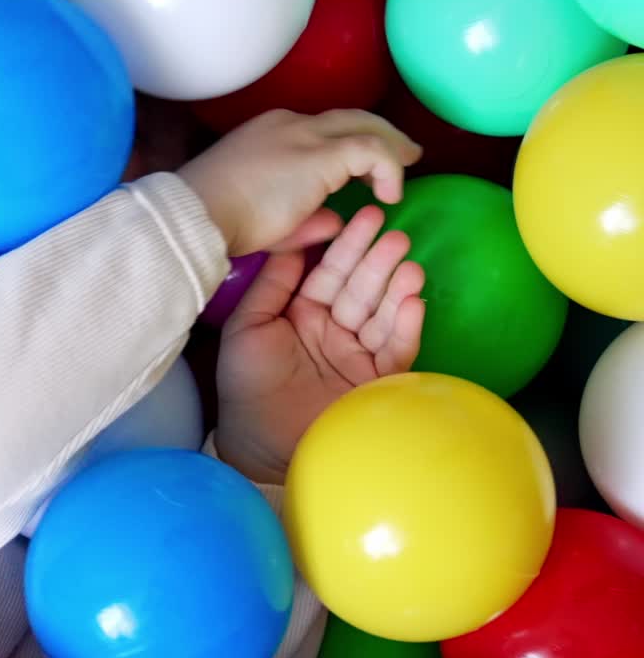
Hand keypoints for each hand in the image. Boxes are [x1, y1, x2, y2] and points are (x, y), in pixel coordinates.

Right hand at [177, 109, 421, 256]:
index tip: (365, 169)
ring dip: (392, 149)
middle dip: (382, 133)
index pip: (320, 129)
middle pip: (349, 117)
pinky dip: (388, 169)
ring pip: (366, 126)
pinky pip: (371, 151)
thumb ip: (303, 217)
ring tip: (408, 169)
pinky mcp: (321, 155)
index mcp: (270, 133)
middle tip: (407, 153)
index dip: (348, 144)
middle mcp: (290, 124)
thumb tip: (334, 222)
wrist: (196, 216)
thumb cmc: (217, 222)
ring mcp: (305, 135)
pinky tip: (389, 196)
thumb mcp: (266, 219)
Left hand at [215, 205, 425, 485]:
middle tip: (396, 235)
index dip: (348, 246)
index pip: (331, 273)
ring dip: (397, 290)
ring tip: (410, 266)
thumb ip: (272, 284)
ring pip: (382, 315)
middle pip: (361, 289)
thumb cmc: (245, 382)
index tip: (367, 216)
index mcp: (304, 313)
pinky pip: (396, 350)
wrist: (256, 441)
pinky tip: (412, 303)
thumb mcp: (249, 325)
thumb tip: (293, 241)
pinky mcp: (377, 382)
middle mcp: (335, 329)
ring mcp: (358, 355)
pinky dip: (405, 327)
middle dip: (378, 262)